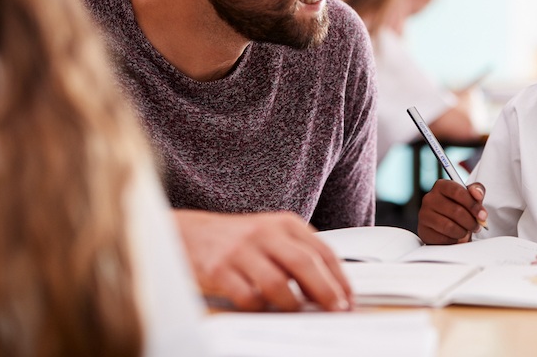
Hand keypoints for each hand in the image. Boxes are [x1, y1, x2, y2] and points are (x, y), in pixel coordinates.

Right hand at [174, 209, 351, 311]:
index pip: (322, 250)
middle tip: (336, 310)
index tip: (348, 298)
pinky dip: (260, 308)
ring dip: (292, 304)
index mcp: (284, 224)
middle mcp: (265, 233)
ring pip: (277, 283)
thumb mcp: (272, 236)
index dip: (339, 278)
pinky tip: (263, 309)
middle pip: (305, 264)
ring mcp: (241, 251)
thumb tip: (330, 287)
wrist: (188, 233)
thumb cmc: (237, 239)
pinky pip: (247, 296)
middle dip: (326, 292)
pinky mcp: (219, 269)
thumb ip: (298, 254)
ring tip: (297, 313)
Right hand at [417, 179, 486, 243]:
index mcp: (441, 186)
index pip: (458, 192)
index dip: (473, 204)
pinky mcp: (423, 230)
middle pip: (456, 211)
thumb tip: (478, 193)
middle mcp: (429, 198)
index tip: (482, 215)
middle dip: (471, 222)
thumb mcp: (469, 197)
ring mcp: (424, 214)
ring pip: (450, 227)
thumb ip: (477, 191)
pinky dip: (453, 240)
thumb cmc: (458, 208)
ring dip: (463, 232)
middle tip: (476, 226)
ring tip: (466, 232)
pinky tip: (454, 236)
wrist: (443, 225)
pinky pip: (443, 239)